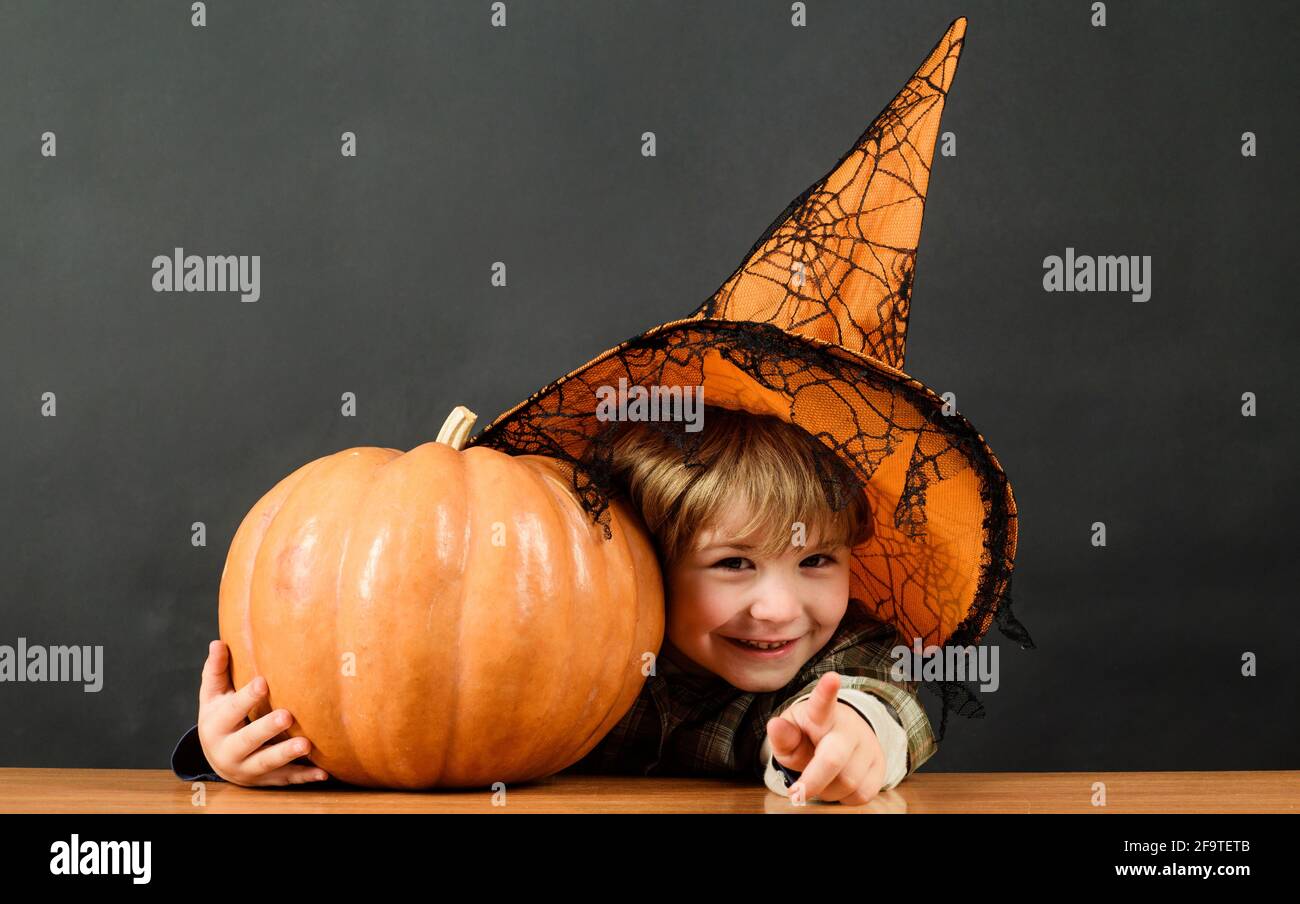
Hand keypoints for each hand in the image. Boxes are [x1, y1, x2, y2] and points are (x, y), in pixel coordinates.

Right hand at [196, 639, 329, 786]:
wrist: (217, 759)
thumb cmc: (220, 716)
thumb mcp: (212, 696)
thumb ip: (217, 671)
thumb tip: (218, 642)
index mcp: (216, 725)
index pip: (231, 710)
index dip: (247, 697)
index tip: (264, 682)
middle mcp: (228, 750)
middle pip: (248, 740)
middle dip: (267, 729)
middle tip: (287, 715)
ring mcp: (246, 768)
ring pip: (266, 763)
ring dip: (286, 755)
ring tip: (306, 744)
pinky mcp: (265, 781)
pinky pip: (285, 779)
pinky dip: (304, 777)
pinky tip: (323, 773)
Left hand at [766, 671, 885, 804]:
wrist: (841, 740)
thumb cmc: (809, 737)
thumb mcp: (791, 735)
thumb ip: (783, 736)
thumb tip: (775, 725)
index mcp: (821, 714)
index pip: (823, 702)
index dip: (827, 692)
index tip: (832, 679)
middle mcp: (848, 727)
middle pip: (833, 758)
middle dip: (814, 780)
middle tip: (796, 794)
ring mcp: (868, 745)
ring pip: (847, 782)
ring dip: (827, 790)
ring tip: (821, 779)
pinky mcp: (880, 765)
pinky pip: (861, 795)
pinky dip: (845, 798)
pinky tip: (838, 783)